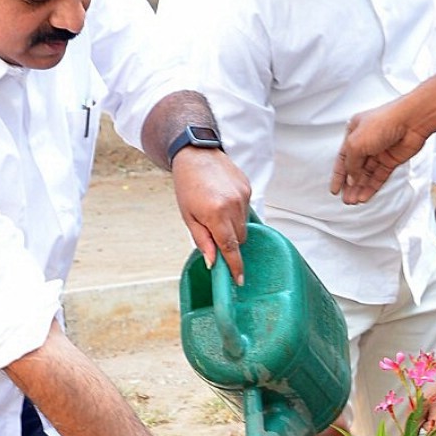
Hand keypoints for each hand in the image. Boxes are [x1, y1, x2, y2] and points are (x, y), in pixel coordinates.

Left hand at [171, 147, 251, 284]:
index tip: (239, 280)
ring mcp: (243, 196)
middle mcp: (233, 205)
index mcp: (215, 214)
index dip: (235, 266)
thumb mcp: (188, 217)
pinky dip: (236, 212)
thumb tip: (213, 262)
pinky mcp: (248, 188)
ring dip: (233, 226)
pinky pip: (246, 210)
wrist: (196, 155)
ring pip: (244, 225)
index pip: (230, 248)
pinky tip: (223, 200)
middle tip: (214, 232)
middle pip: (239, 239)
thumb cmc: (187, 186)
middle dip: (229, 242)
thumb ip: (203, 241)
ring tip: (216, 211)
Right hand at [330, 97, 428, 204]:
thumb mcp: (355, 142)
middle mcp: (366, 142)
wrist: (411, 121)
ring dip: (359, 188)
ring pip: (366, 175)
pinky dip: (372, 187)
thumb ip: (350, 163)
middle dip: (349, 185)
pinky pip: (379, 177)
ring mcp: (379, 152)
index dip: (338, 175)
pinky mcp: (391, 160)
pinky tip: (365, 195)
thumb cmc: (384, 122)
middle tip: (345, 198)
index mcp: (354, 133)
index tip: (334, 189)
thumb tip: (351, 178)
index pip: (342, 158)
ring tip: (353, 201)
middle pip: (354, 168)